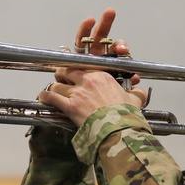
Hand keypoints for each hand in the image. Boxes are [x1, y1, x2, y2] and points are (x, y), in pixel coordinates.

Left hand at [37, 8, 147, 126]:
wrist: (119, 128)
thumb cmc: (126, 114)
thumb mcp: (134, 99)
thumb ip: (136, 92)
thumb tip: (141, 92)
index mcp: (102, 74)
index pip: (84, 61)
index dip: (75, 58)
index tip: (70, 55)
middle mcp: (87, 80)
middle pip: (67, 69)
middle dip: (62, 71)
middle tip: (61, 74)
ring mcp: (77, 92)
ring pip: (58, 82)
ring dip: (55, 85)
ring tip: (53, 88)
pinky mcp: (69, 106)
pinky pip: (51, 97)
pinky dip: (45, 96)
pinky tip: (43, 97)